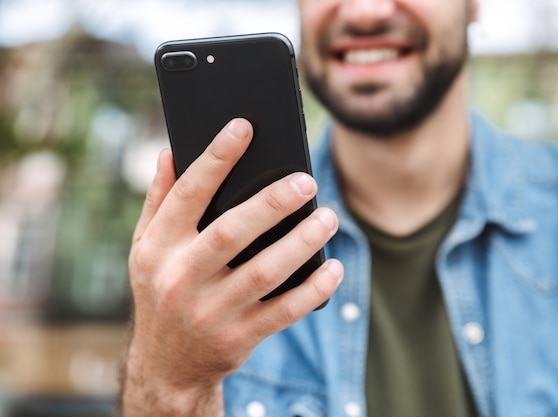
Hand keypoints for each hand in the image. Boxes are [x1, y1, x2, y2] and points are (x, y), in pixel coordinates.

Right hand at [121, 119, 343, 415]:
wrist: (166, 365)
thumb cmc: (161, 290)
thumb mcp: (145, 248)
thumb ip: (159, 201)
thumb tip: (170, 152)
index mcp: (157, 248)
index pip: (187, 195)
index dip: (215, 159)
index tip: (244, 127)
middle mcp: (179, 279)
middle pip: (232, 231)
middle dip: (272, 202)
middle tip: (307, 180)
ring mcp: (210, 312)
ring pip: (265, 271)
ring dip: (302, 241)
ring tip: (329, 217)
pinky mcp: (238, 338)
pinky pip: (284, 311)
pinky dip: (313, 288)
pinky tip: (334, 267)